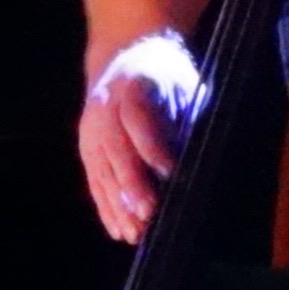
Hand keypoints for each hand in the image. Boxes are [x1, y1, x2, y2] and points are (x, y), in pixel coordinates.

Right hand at [77, 29, 204, 239]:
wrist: (126, 55)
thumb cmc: (166, 76)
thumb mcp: (184, 85)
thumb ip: (189, 119)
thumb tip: (202, 161)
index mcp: (134, 87)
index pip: (139, 120)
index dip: (153, 148)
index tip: (170, 173)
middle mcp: (106, 109)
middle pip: (117, 151)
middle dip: (132, 184)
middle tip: (148, 214)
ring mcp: (91, 131)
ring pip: (103, 171)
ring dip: (118, 205)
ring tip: (134, 234)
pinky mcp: (86, 149)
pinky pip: (94, 181)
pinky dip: (106, 207)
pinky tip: (118, 230)